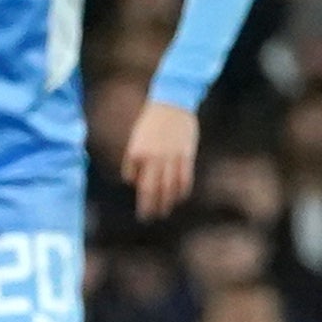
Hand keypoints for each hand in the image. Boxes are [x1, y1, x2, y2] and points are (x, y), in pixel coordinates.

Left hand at [121, 100, 198, 219]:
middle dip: (152, 207)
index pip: (139, 184)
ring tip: (164, 212)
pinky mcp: (186, 154)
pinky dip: (182, 190)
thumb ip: (135, 161)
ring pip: (169, 186)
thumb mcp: (136, 140)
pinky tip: (179, 198)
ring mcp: (171, 156)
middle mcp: (154, 157)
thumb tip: (134, 182)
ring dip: (167, 202)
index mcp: (138, 152)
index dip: (143, 201)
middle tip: (150, 219)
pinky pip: (185, 178)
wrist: (171, 102)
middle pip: (153, 189)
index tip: (143, 213)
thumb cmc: (151, 122)